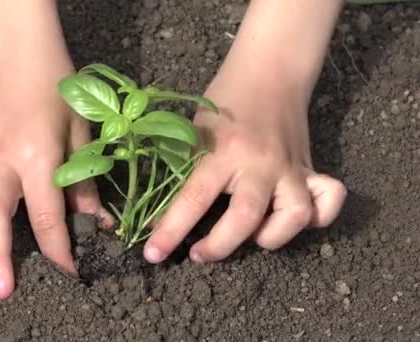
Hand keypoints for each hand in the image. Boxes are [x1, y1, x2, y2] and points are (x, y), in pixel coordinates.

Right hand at [0, 59, 112, 299]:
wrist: (16, 51)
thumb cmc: (54, 87)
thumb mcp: (80, 131)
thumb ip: (84, 178)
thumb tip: (96, 219)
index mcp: (38, 157)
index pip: (49, 214)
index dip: (60, 248)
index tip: (70, 273)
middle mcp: (2, 162)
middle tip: (0, 290)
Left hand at [143, 86, 346, 263]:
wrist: (270, 71)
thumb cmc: (225, 101)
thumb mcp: (195, 131)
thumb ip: (183, 171)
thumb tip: (160, 216)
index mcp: (224, 150)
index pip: (194, 198)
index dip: (171, 231)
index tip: (153, 255)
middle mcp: (260, 163)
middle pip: (246, 217)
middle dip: (219, 246)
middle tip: (199, 254)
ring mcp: (290, 167)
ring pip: (295, 216)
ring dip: (271, 237)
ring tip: (251, 234)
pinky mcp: (312, 168)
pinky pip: (329, 200)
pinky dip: (319, 217)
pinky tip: (294, 220)